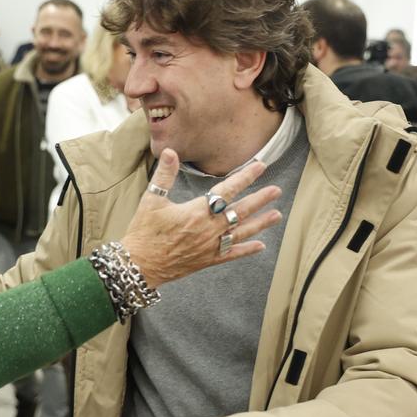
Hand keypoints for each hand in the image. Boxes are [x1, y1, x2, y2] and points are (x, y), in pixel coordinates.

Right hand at [121, 149, 281, 288]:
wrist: (140, 264)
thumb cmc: (144, 232)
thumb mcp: (152, 199)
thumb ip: (165, 174)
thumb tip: (170, 152)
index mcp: (197, 211)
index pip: (227, 190)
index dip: (245, 177)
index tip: (260, 166)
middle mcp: (209, 229)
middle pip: (240, 211)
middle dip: (260, 199)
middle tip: (276, 190)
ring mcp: (210, 246)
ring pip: (241, 232)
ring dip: (260, 223)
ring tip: (277, 215)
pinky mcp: (207, 260)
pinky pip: (232, 254)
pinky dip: (247, 250)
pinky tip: (260, 246)